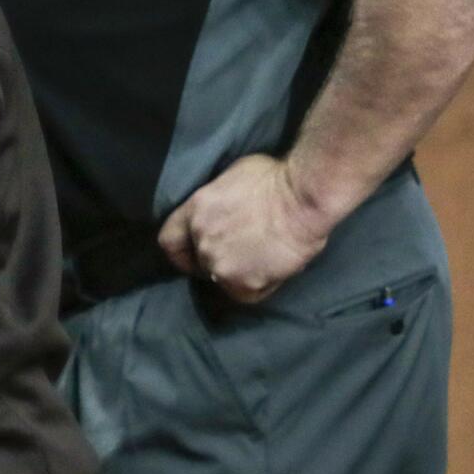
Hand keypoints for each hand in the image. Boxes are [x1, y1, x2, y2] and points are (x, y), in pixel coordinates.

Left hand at [158, 154, 335, 303]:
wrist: (304, 198)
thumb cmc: (275, 178)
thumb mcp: (231, 178)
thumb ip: (216, 201)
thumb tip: (223, 209)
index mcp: (194, 211)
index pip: (169, 241)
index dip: (183, 249)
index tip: (195, 251)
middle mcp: (200, 240)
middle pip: (198, 261)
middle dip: (217, 258)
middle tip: (242, 251)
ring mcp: (220, 264)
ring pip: (221, 278)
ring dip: (238, 272)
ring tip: (260, 260)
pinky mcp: (244, 283)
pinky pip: (245, 295)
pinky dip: (258, 286)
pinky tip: (272, 272)